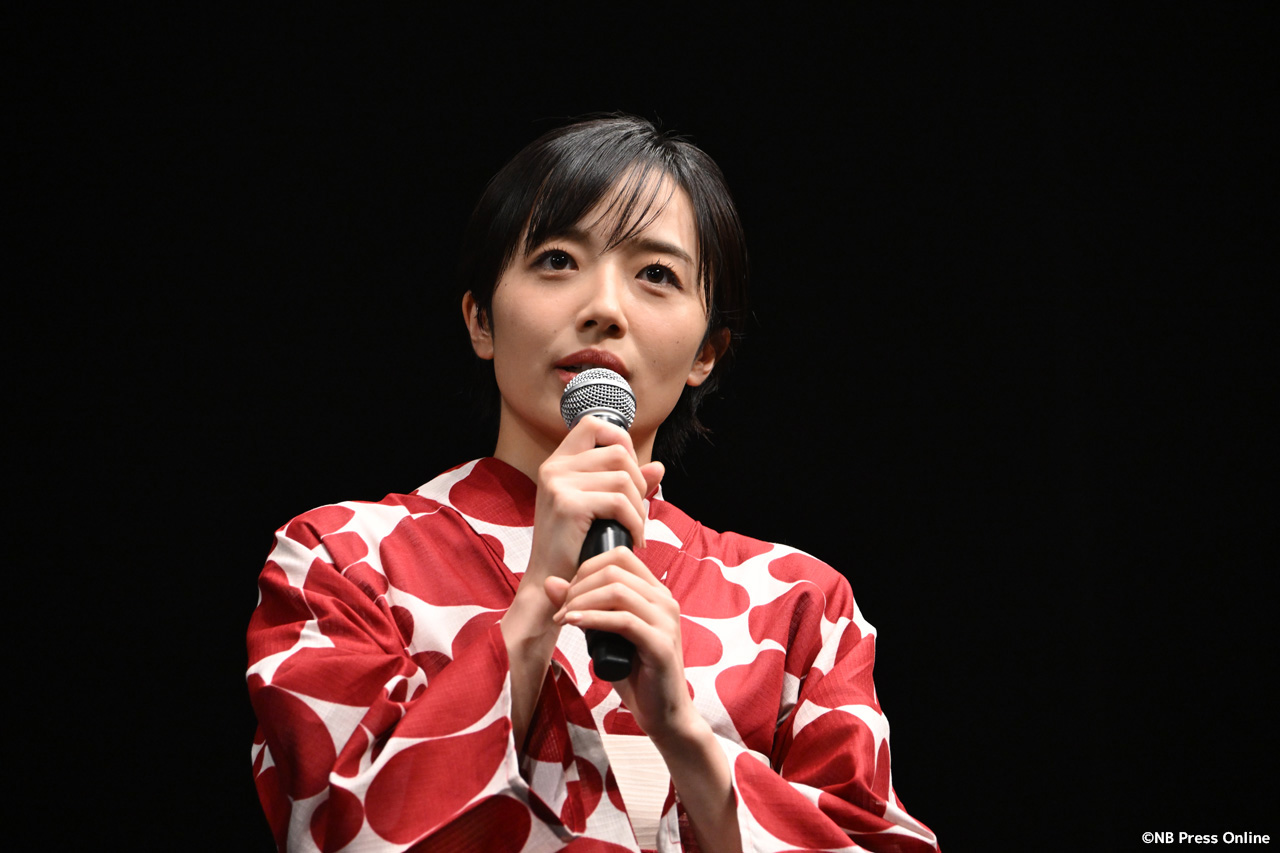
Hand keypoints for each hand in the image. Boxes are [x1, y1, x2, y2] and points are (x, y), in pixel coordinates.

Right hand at [523, 417, 663, 596]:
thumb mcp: (599, 509)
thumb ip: (626, 484)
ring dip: (640, 506)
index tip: (630, 472)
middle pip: (618, 451)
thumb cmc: (574, 547)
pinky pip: (620, 502)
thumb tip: (659, 467)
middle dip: (639, 481)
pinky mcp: (568, 505)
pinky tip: (634, 539)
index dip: (620, 440)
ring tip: (635, 528)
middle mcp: (554, 467)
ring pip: (624, 478)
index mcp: (558, 463)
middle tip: (637, 512)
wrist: (551, 584)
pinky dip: (636, 522)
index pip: (594, 424)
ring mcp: (558, 484)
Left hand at [545, 546, 699, 743]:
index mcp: (655, 593)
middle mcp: (665, 601)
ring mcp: (666, 621)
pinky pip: (623, 620)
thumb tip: (551, 582)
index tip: (568, 592)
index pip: (620, 556)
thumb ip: (584, 608)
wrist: (663, 713)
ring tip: (563, 618)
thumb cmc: (635, 674)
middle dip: (579, 585)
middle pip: (615, 569)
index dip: (587, 567)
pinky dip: (593, 618)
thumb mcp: (604, 635)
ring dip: (581, 601)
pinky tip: (574, 623)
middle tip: (560, 608)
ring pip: (617, 591)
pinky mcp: (661, 645)